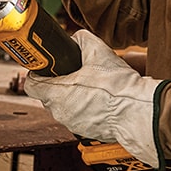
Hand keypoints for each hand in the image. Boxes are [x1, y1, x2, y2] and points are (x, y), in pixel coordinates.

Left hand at [25, 30, 166, 169]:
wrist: (139, 112)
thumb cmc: (118, 87)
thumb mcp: (98, 50)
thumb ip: (80, 39)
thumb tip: (75, 39)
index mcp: (56, 94)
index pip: (31, 85)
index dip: (38, 73)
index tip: (47, 68)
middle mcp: (60, 112)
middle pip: (48, 96)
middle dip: (58, 84)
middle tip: (74, 73)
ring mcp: (73, 124)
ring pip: (64, 107)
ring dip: (72, 96)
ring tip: (90, 85)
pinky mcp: (86, 131)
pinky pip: (79, 117)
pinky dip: (85, 108)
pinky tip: (99, 99)